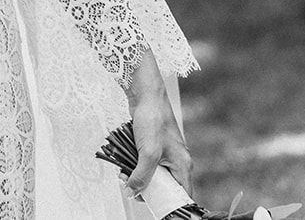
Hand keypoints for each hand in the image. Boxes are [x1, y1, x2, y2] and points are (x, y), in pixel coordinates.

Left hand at [125, 53, 191, 198]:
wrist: (145, 96)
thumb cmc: (152, 120)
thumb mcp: (147, 153)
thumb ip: (142, 175)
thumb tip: (132, 192)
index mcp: (182, 165)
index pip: (182, 194)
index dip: (170, 204)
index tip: (155, 207)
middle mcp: (176, 161)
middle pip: (164, 186)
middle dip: (146, 188)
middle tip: (130, 187)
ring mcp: (164, 154)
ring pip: (151, 174)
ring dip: (136, 176)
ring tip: (122, 175)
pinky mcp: (152, 146)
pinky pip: (143, 163)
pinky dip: (133, 165)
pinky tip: (122, 165)